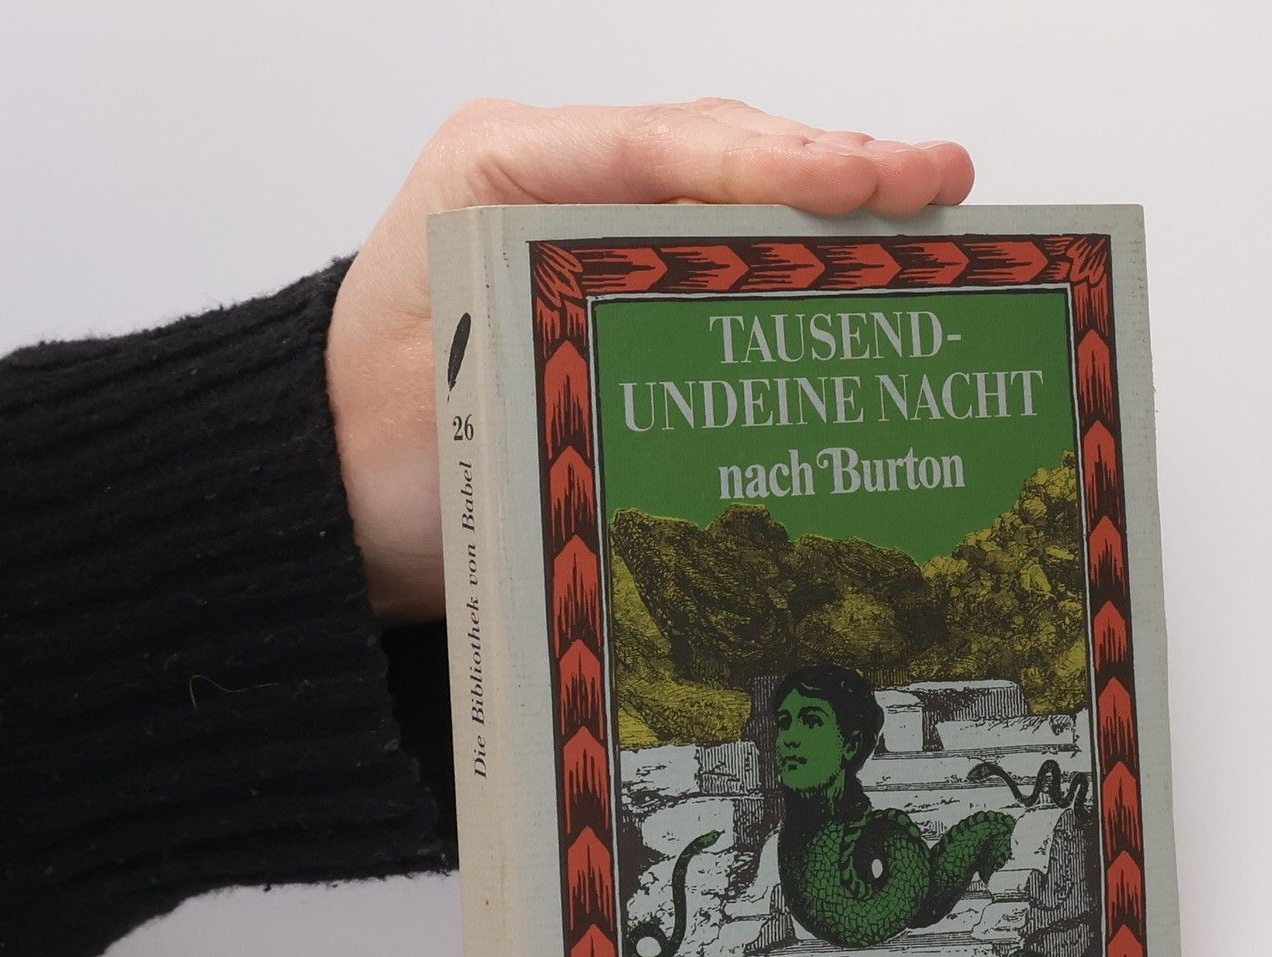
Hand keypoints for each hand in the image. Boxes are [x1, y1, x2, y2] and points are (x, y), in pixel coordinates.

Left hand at [325, 99, 975, 625]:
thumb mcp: (469, 386)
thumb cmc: (383, 450)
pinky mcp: (594, 269)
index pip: (667, 148)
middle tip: (940, 182)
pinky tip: (847, 259)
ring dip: (823, 194)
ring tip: (923, 203)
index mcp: (502, 172)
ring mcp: (572, 215)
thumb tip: (711, 334)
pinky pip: (702, 235)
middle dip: (832, 164)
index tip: (875, 184)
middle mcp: (544, 174)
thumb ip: (574, 342)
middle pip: (712, 145)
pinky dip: (780, 243)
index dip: (781, 165)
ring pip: (718, 179)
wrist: (331, 496)